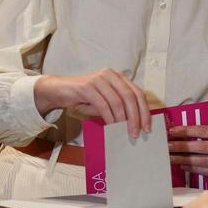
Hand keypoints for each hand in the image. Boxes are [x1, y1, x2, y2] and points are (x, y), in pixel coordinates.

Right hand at [34, 68, 150, 137]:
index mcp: (118, 77)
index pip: (137, 93)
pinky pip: (103, 104)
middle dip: (136, 117)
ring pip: (117, 101)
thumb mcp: (105, 101)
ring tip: (124, 132)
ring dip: (122, 120)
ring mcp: (99, 79)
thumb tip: (134, 124)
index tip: (147, 127)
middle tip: (136, 133)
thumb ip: (118, 108)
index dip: (144, 110)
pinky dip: (109, 117)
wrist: (59, 90)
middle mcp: (110, 75)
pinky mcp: (87, 86)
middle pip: (130, 96)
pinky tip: (111, 126)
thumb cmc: (84, 98)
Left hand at [168, 124, 207, 178]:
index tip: (172, 132)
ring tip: (171, 158)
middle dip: (182, 147)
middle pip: (200, 147)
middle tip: (168, 146)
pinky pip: (206, 171)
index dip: (186, 132)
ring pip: (202, 161)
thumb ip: (204, 129)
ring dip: (184, 160)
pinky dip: (193, 169)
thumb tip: (180, 130)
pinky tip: (183, 165)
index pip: (203, 131)